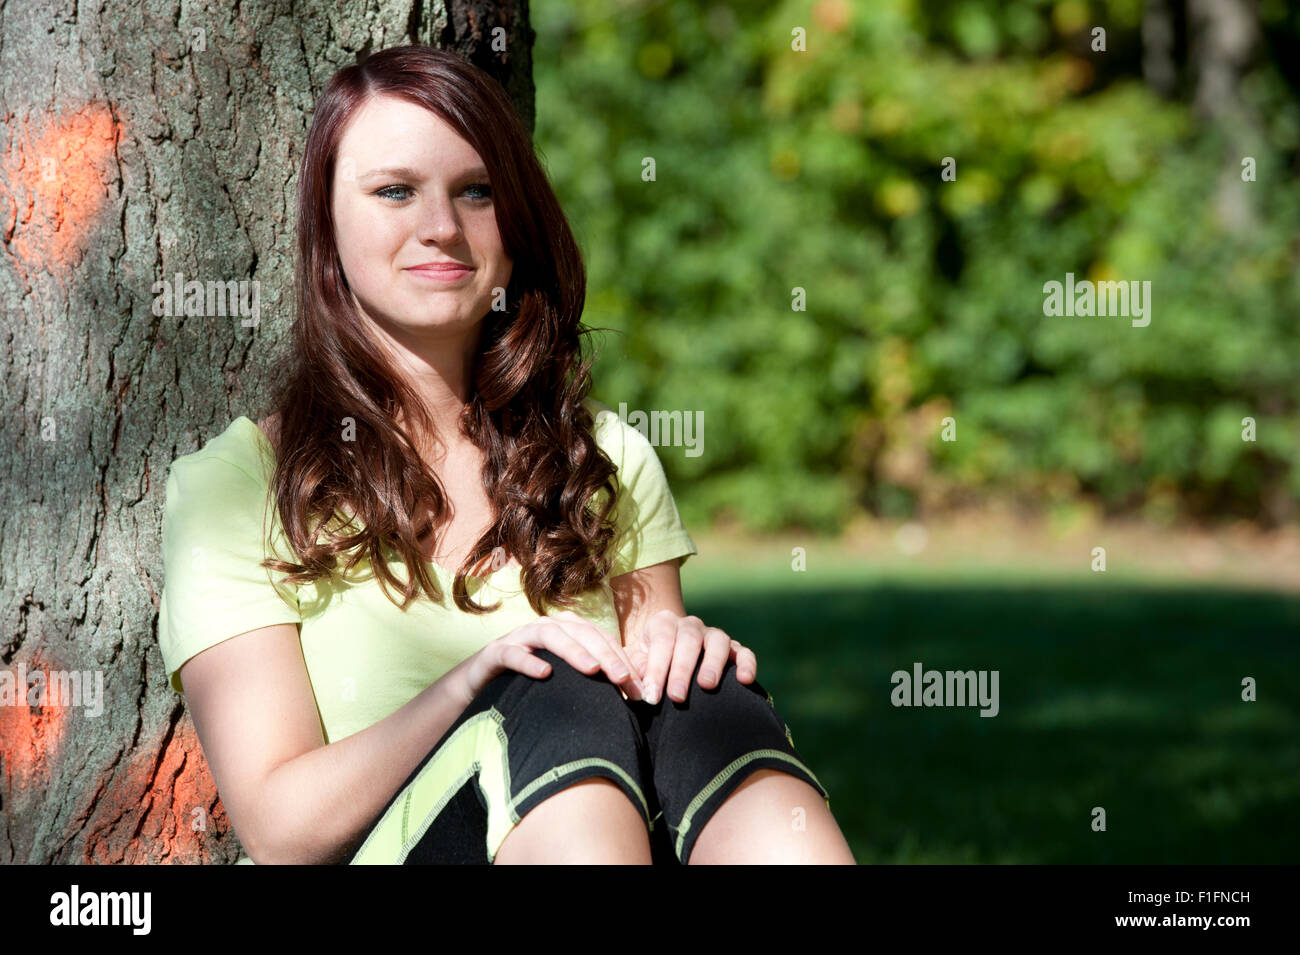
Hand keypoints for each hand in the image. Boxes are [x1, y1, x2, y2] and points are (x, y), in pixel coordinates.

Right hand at [452, 610, 645, 705]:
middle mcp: (546, 627)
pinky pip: (513, 652)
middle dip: (605, 655)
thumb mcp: (565, 678)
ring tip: (592, 670)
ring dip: (573, 650)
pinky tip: (544, 674)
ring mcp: (520, 637)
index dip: (622, 660)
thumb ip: (594, 679)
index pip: (601, 640)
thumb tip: (635, 697)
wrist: (482, 684)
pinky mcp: (496, 652)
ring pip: (550, 634)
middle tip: (623, 679)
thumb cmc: (531, 682)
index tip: (638, 687)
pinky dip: (529, 660)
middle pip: (581, 633)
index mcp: (567, 630)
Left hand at [629, 610, 757, 704]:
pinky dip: (746, 663)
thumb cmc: (644, 668)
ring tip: (707, 685)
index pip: (661, 641)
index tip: (652, 696)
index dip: (657, 669)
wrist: (666, 664)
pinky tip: (745, 680)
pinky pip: (743, 652)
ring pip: (717, 640)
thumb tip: (631, 689)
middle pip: (689, 640)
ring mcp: (712, 635)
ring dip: (713, 663)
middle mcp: (690, 625)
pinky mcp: (732, 649)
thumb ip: (629, 673)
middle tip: (677, 697)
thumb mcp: (632, 666)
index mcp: (663, 624)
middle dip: (682, 669)